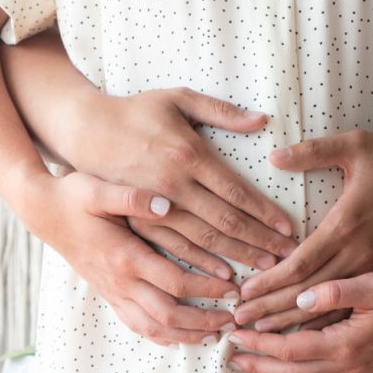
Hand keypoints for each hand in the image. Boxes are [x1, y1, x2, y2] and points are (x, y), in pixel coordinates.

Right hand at [19, 170, 239, 345]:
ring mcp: (112, 292)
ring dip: (185, 335)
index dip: (207, 289)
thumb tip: (165, 203)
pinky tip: (177, 338)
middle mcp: (120, 281)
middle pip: (168, 315)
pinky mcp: (108, 294)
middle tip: (232, 321)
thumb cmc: (72, 197)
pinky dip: (159, 336)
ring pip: (152, 328)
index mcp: (125, 257)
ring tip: (213, 336)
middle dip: (203, 322)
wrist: (42, 212)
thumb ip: (132, 197)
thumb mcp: (98, 190)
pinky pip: (135, 325)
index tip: (234, 288)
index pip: (175, 282)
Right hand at [56, 86, 298, 272]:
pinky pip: (174, 249)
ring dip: (237, 256)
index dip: (265, 213)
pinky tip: (224, 274)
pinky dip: (201, 265)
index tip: (289, 228)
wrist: (84, 131)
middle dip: (260, 241)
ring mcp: (154, 207)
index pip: (236, 192)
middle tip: (288, 256)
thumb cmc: (135, 112)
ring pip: (203, 241)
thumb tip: (262, 120)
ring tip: (266, 269)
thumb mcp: (177, 98)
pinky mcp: (138, 221)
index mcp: (188, 154)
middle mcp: (173, 185)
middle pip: (225, 222)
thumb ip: (221, 111)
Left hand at [234, 130, 372, 330]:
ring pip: (327, 308)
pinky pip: (351, 309)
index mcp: (346, 226)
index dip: (268, 282)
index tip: (242, 294)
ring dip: (293, 324)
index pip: (298, 264)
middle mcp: (358, 255)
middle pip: (306, 294)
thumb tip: (273, 155)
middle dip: (270, 310)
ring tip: (262, 337)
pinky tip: (305, 337)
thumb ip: (313, 151)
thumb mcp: (358, 145)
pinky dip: (326, 324)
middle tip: (238, 323)